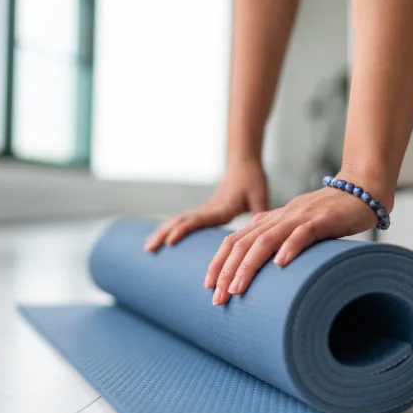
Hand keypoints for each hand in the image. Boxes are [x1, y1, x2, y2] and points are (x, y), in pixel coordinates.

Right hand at [144, 160, 267, 251]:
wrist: (243, 164)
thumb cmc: (252, 180)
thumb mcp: (260, 196)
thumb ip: (261, 212)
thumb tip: (265, 233)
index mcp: (220, 208)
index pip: (198, 220)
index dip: (185, 230)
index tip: (171, 240)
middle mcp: (208, 209)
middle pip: (181, 221)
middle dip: (164, 235)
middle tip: (148, 249)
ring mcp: (204, 210)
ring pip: (178, 221)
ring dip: (162, 233)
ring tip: (147, 248)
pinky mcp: (204, 212)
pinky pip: (184, 221)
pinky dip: (170, 229)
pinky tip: (162, 239)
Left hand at [206, 174, 391, 304]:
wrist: (361, 191)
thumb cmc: (329, 215)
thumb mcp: (297, 227)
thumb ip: (279, 240)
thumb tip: (264, 269)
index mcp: (270, 220)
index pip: (235, 240)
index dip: (219, 262)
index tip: (208, 286)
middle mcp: (280, 218)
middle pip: (244, 243)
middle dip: (227, 271)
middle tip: (217, 298)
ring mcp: (300, 218)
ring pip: (266, 240)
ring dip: (249, 266)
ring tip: (237, 289)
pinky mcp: (322, 220)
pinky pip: (303, 233)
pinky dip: (290, 247)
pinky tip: (281, 264)